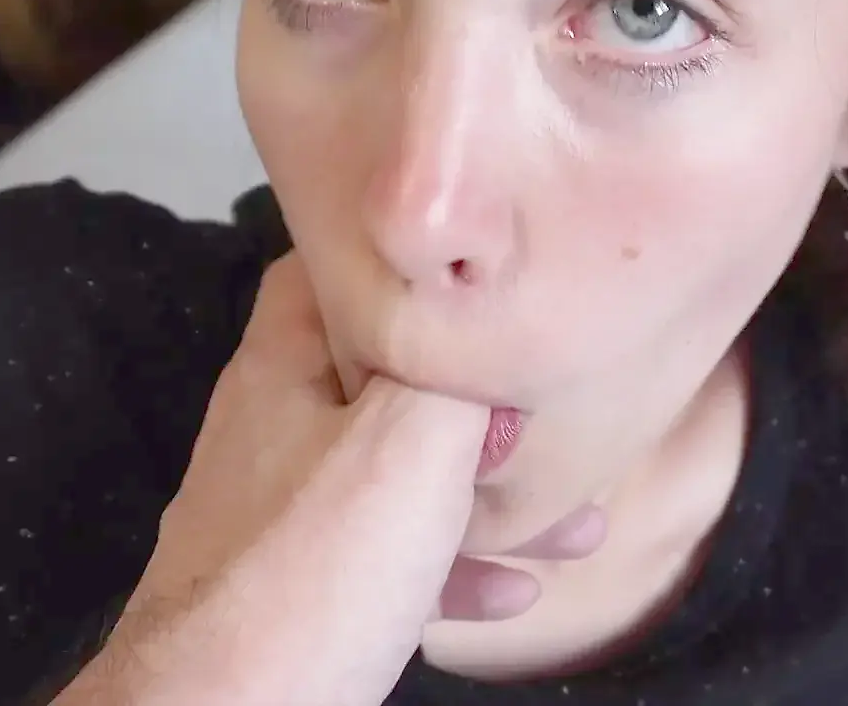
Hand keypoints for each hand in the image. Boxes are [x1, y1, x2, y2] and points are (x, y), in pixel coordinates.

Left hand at [60, 255, 600, 705]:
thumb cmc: (305, 574)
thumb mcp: (406, 444)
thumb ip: (454, 373)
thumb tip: (489, 323)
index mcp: (284, 370)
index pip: (326, 267)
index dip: (396, 253)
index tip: (470, 258)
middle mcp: (273, 433)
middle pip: (382, 382)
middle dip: (473, 396)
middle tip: (548, 401)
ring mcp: (278, 519)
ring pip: (395, 482)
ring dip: (483, 493)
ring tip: (574, 516)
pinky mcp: (294, 594)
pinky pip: (385, 561)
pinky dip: (453, 567)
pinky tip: (513, 590)